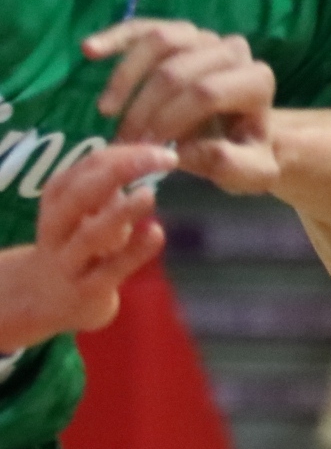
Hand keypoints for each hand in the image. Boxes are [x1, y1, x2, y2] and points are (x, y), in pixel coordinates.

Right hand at [10, 143, 174, 341]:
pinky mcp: (86, 289)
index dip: (128, 153)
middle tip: (163, 160)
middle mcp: (57, 225)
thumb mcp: (87, 210)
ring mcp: (69, 259)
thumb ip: (112, 187)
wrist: (46, 296)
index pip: (90, 165)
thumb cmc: (77, 242)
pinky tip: (156, 233)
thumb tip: (153, 155)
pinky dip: (135, 251)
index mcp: (58, 197)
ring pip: (89, 235)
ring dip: (120, 213)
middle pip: (80, 193)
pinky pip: (110, 270)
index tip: (165, 152)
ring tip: (149, 195)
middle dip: (121, 171)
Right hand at [82, 19, 277, 191]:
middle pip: (177, 71)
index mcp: (257, 81)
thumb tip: (181, 151)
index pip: (206, 93)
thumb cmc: (243, 152)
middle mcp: (235, 51)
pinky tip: (90, 51)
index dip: (170, 119)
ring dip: (126, 78)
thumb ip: (228, 165)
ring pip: (160, 41)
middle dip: (144, 108)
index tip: (147, 147)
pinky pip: (145, 27)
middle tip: (124, 141)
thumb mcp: (249, 172)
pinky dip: (117, 37)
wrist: (241, 133)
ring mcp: (205, 38)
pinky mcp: (179, 33)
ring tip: (107, 112)